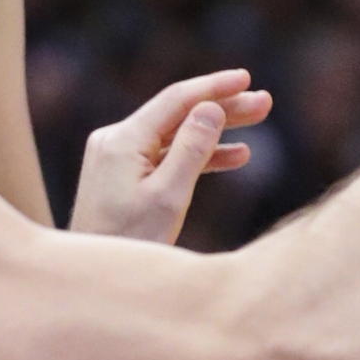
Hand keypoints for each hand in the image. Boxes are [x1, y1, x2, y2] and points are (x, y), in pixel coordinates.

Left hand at [72, 68, 272, 244]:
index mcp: (121, 141)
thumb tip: (211, 108)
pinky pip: (165, 156)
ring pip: (174, 134)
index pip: (175, 100)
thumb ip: (192, 149)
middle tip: (264, 102)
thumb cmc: (129, 244)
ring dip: (215, 130)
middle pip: (177, 114)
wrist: (95, 281)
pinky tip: (235, 156)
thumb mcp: (168, 197)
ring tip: (257, 123)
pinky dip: (197, 155)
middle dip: (222, 107)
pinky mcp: (121, 175)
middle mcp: (114, 141)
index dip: (214, 87)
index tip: (247, 79)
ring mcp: (116, 158)